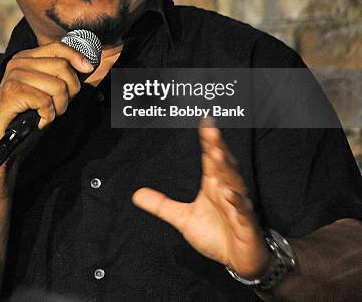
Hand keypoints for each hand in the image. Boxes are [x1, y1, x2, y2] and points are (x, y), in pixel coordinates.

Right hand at [0, 42, 94, 153]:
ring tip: (48, 114)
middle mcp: (19, 62)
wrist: (1, 137)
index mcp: (26, 57)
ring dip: (59, 107)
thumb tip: (88, 66)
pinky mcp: (12, 92)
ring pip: (58, 86)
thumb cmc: (26, 113)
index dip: (76, 57)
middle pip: (62, 66)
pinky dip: (48, 116)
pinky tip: (39, 120)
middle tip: (59, 106)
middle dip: (70, 90)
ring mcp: (14, 75)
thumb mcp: (45, 88)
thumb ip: (60, 74)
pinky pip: (46, 102)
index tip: (88, 69)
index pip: (57, 47)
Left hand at [132, 123, 270, 278]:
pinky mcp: (246, 224)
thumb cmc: (217, 234)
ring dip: (226, 168)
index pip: (210, 158)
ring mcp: (238, 205)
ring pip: (233, 182)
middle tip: (211, 130)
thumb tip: (136, 194)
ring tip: (217, 154)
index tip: (205, 122)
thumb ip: (162, 205)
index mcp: (214, 185)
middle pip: (223, 164)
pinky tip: (229, 193)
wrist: (239, 261)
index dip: (208, 140)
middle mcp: (227, 190)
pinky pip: (242, 210)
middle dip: (218, 146)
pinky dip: (237, 201)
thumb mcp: (183, 219)